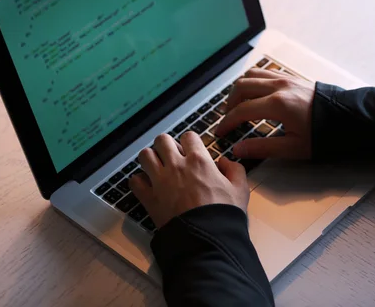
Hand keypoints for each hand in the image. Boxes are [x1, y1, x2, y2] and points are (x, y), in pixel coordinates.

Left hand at [129, 133, 248, 227]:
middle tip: (172, 157)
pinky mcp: (149, 198)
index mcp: (199, 160)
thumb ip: (235, 169)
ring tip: (157, 167)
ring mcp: (160, 180)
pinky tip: (148, 186)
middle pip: (162, 140)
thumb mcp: (240, 189)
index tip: (192, 151)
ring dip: (151, 159)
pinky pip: (134, 180)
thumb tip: (224, 162)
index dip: (190, 142)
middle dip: (167, 146)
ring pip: (145, 155)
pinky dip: (139, 181)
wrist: (206, 238)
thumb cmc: (223, 214)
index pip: (188, 136)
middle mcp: (177, 166)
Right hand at [215, 68, 315, 159]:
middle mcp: (279, 87)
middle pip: (241, 88)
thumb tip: (239, 149)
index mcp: (278, 104)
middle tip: (228, 119)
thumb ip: (262, 148)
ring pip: (251, 75)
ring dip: (240, 89)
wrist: (349, 118)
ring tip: (238, 105)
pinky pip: (265, 73)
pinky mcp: (292, 78)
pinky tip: (255, 94)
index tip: (220, 132)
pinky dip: (253, 81)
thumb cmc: (325, 134)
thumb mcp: (293, 147)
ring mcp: (285, 79)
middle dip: (229, 104)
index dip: (227, 122)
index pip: (241, 111)